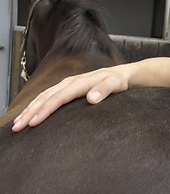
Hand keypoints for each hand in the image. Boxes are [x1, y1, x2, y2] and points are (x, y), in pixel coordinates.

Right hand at [12, 65, 129, 131]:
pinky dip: (37, 103)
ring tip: (18, 122)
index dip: (45, 110)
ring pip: (44, 95)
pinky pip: (48, 94)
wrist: (120, 74)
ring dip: (30, 108)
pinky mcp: (68, 86)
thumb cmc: (117, 81)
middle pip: (46, 97)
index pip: (58, 98)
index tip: (33, 122)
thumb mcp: (114, 84)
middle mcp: (70, 82)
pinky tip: (31, 111)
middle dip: (30, 112)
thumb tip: (91, 99)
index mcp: (79, 83)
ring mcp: (67, 83)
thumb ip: (104, 90)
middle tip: (17, 127)